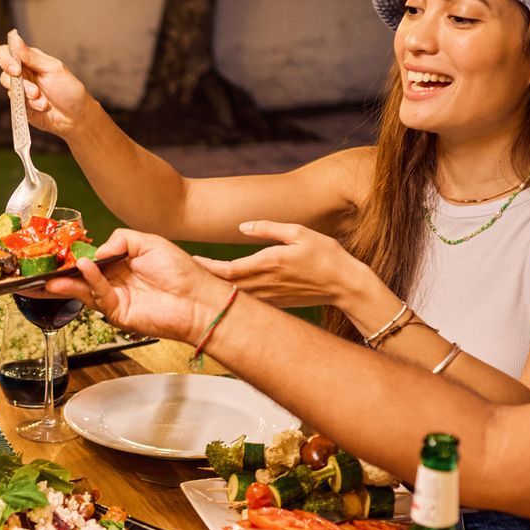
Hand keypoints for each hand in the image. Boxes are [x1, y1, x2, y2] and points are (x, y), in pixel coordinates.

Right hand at [0, 33, 97, 137]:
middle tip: (35, 91)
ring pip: (11, 91)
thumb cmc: (69, 89)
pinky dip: (31, 106)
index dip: (5, 59)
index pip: (4, 53)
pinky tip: (44, 107)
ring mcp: (21, 91)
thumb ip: (31, 56)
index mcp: (29, 60)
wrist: (76, 115)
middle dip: (21, 84)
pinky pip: (17, 105)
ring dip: (28, 96)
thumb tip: (15, 39)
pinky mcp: (21, 106)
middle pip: (4, 74)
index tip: (15, 69)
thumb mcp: (52, 68)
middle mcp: (22, 74)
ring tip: (43, 101)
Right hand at [44, 229, 231, 342]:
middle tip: (35, 273)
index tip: (54, 253)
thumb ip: (120, 239)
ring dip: (66, 283)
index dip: (72, 257)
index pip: (89, 260)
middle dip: (56, 276)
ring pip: (83, 290)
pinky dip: (89, 283)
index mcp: (120, 264)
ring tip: (49, 277)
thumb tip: (96, 251)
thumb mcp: (148, 241)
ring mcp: (114, 298)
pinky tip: (84, 269)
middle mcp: (114, 281)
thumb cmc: (180, 270)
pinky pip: (98, 296)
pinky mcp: (118, 313)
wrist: (198, 298)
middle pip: (79, 278)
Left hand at [190, 221, 371, 308]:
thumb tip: (244, 226)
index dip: (205, 267)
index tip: (189, 260)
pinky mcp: (276, 303)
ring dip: (215, 288)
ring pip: (234, 295)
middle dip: (204, 278)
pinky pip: (248, 300)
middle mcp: (265, 283)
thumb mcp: (299, 233)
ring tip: (197, 279)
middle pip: (224, 284)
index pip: (227, 269)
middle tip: (183, 272)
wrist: (346, 285)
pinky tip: (223, 290)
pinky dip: (232, 296)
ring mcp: (269, 296)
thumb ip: (269, 228)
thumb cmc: (326, 255)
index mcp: (268, 264)